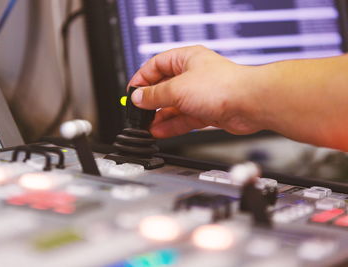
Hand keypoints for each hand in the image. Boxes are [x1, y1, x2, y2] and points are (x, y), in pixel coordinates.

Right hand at [129, 45, 263, 137]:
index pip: (156, 65)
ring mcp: (200, 94)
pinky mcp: (206, 111)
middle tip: (138, 112)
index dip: (142, 78)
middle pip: (164, 87)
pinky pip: (184, 118)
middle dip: (151, 101)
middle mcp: (193, 76)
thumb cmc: (223, 86)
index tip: (132, 93)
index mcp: (186, 59)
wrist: (250, 104)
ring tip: (146, 126)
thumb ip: (155, 95)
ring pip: (174, 106)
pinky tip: (159, 131)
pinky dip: (172, 125)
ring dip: (159, 116)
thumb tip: (138, 98)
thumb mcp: (178, 89)